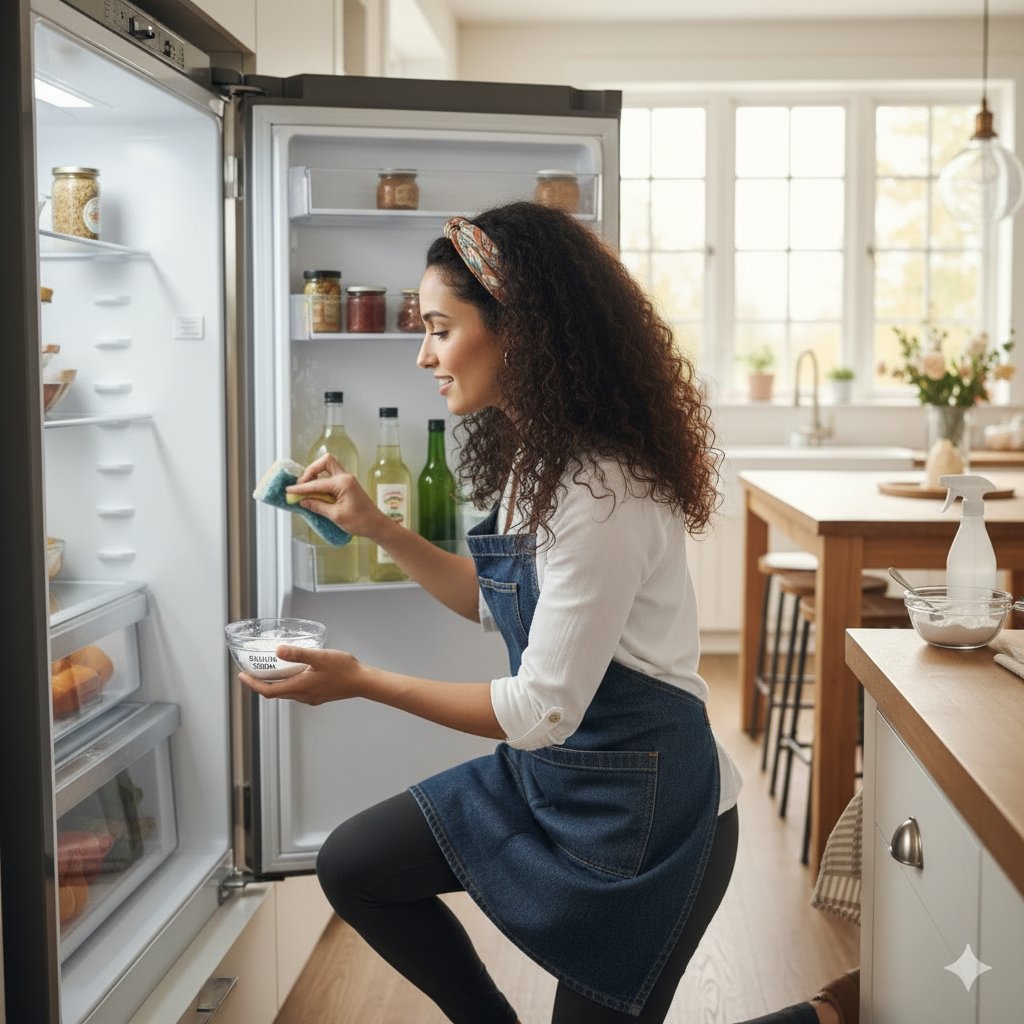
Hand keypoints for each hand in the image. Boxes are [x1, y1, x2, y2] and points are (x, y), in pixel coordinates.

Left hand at [237, 646, 363, 705]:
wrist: (363, 682)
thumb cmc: (344, 669)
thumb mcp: (320, 657)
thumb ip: (298, 654)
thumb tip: (278, 650)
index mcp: (299, 687)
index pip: (268, 691)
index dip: (252, 684)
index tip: (242, 675)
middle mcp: (302, 695)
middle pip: (275, 693)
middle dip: (260, 683)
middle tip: (251, 672)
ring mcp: (310, 697)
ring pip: (286, 692)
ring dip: (275, 684)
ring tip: (271, 671)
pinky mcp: (318, 696)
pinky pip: (298, 692)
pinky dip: (289, 684)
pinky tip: (295, 673)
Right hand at [286, 453, 385, 538]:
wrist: (377, 525)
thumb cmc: (360, 522)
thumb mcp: (336, 516)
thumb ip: (317, 506)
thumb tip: (302, 501)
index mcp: (343, 483)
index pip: (317, 483)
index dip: (301, 487)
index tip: (289, 490)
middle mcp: (345, 477)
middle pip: (324, 462)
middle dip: (311, 470)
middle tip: (302, 485)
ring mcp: (347, 479)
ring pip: (328, 467)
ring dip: (316, 474)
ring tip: (306, 488)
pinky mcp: (348, 484)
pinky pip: (331, 476)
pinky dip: (322, 480)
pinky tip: (316, 491)